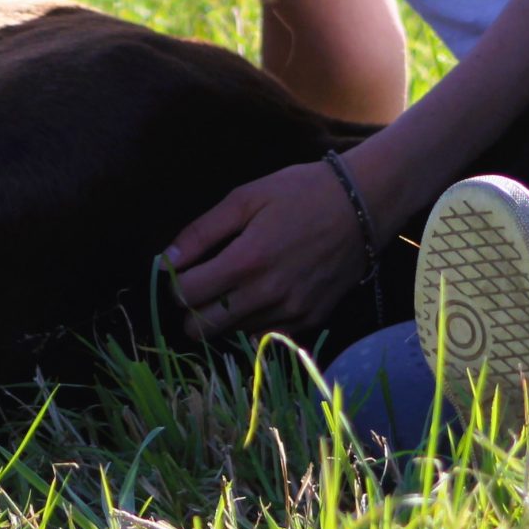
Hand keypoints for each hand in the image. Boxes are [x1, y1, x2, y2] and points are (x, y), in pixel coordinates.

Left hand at [161, 160, 369, 338]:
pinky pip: (266, 335)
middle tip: (199, 285)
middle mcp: (266, 294)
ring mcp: (290, 312)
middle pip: (203, 327)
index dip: (174, 284)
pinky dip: (253, 322)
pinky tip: (258, 296)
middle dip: (191, 309)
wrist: (361, 206)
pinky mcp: (310, 320)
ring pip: (232, 333)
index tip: (180, 271)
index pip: (187, 294)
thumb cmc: (300, 193)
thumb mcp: (246, 197)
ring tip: (232, 285)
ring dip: (222, 315)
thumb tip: (167, 259)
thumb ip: (202, 231)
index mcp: (246, 261)